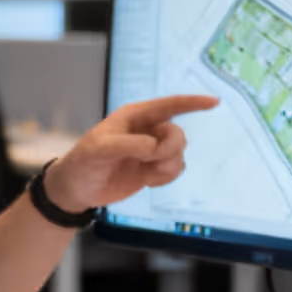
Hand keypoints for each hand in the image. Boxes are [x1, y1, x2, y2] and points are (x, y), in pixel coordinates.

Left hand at [46, 95, 219, 215]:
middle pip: (177, 135)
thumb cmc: (83, 163)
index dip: (192, 102)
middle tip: (148, 160)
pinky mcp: (154, 168)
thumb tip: (156, 147)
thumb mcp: (99, 150)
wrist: (77, 189)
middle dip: (168, 151)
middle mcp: (146, 130)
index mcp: (133, 116)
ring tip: (141, 173)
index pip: (168, 105)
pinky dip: (164, 178)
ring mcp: (151, 150)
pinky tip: (145, 180)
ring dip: (164, 168)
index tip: (214, 101)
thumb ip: (130, 145)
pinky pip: (176, 170)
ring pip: (179, 155)